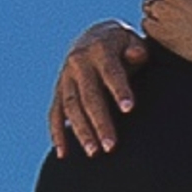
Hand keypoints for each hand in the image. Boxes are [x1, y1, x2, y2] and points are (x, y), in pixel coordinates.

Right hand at [49, 23, 139, 155]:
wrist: (94, 37)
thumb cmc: (122, 45)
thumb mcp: (132, 40)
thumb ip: (136, 49)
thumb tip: (137, 55)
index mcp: (100, 50)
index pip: (111, 72)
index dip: (119, 89)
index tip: (129, 109)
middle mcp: (79, 63)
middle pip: (89, 96)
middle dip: (100, 122)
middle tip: (111, 146)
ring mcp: (66, 78)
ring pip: (71, 107)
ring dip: (81, 131)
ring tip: (94, 153)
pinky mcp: (59, 91)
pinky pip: (55, 113)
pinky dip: (57, 133)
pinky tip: (64, 153)